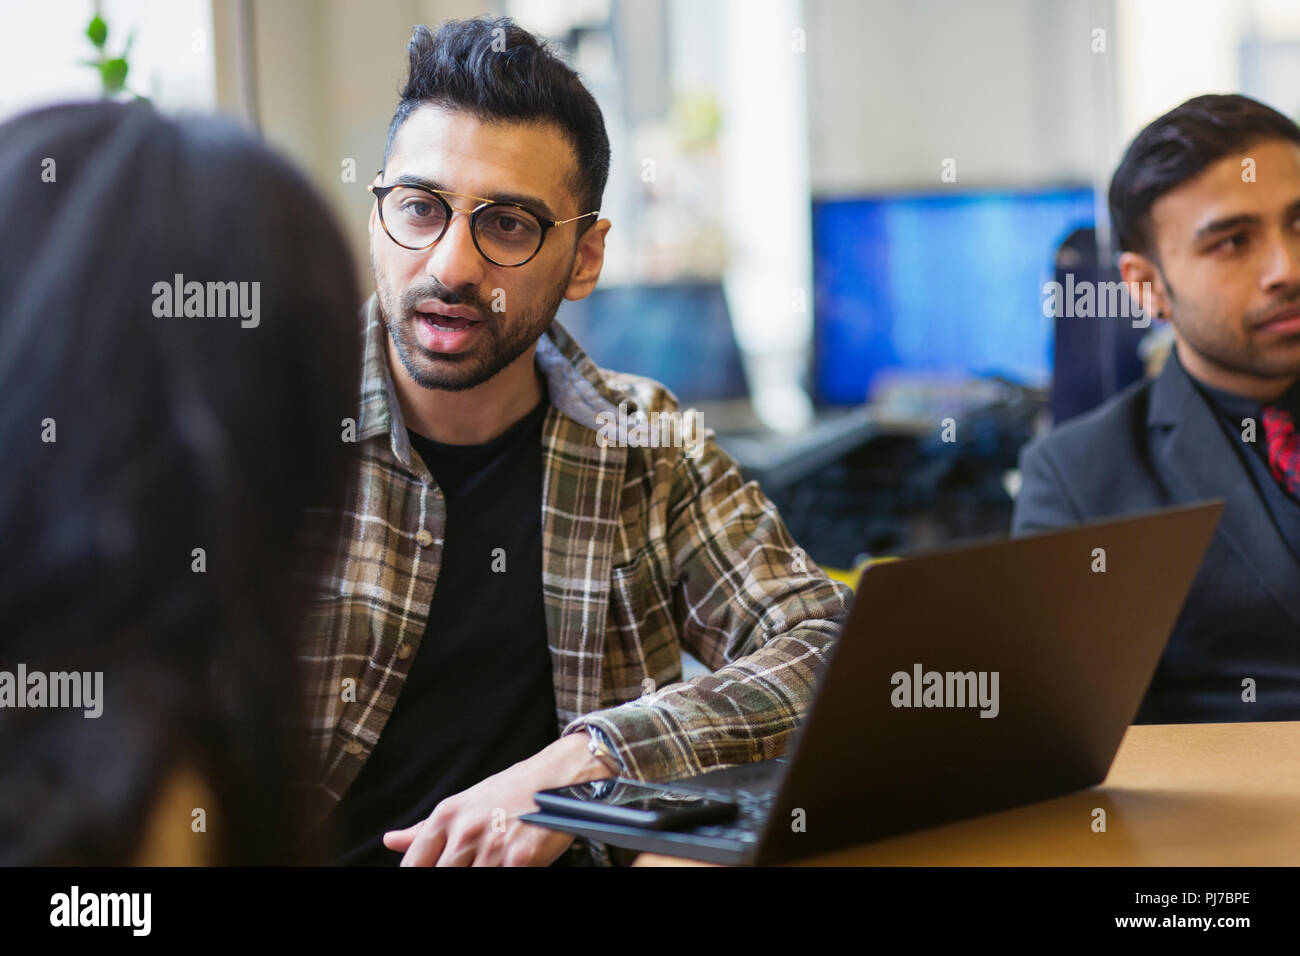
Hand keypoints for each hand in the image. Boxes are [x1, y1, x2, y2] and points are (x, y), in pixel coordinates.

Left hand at [383, 732, 616, 865]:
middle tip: (471, 865)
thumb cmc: (513, 790)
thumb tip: (391, 842)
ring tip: (494, 861)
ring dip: (481, 874)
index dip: (416, 877)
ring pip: (471, 879)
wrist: (560, 776)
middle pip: (440, 876)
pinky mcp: (520, 860)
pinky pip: (503, 880)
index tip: (421, 881)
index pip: (414, 864)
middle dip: (450, 876)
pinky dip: (505, 875)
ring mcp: (492, 847)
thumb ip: (426, 828)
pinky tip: (512, 865)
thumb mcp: (465, 803)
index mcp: (447, 816)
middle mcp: (465, 831)